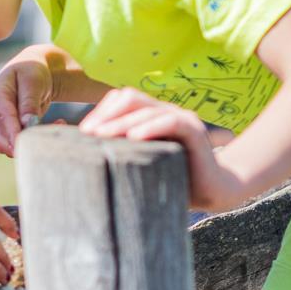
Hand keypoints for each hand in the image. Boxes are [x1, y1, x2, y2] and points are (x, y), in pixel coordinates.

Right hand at [0, 55, 55, 155]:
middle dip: (23, 145)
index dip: (15, 135)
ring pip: (11, 146)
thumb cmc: (31, 70)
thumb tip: (25, 124)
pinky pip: (21, 143)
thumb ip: (29, 101)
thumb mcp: (33, 80)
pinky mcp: (9, 132)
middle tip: (50, 137)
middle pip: (0, 142)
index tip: (30, 145)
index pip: (4, 120)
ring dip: (34, 142)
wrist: (30, 70)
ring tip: (60, 123)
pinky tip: (57, 123)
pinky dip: (38, 139)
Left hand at [78, 88, 248, 211]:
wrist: (211, 191)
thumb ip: (117, 151)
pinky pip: (171, 121)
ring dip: (120, 122)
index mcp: (150, 115)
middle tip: (87, 135)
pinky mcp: (195, 130)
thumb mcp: (137, 162)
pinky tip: (133, 138)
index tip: (82, 133)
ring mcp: (181, 118)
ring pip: (146, 109)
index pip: (120, 100)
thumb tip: (78, 152)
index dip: (100, 111)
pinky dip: (150, 127)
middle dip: (105, 114)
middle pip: (130, 98)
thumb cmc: (169, 179)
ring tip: (101, 137)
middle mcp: (165, 111)